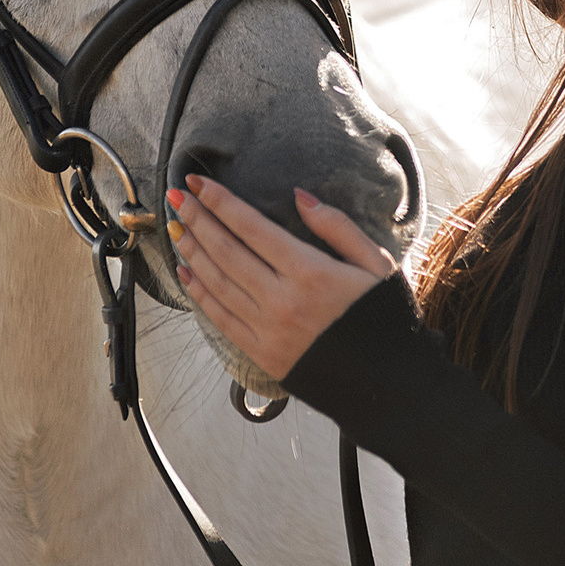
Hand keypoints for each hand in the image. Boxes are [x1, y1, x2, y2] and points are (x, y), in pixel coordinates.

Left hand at [167, 176, 396, 382]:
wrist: (388, 383)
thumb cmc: (385, 318)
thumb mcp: (377, 264)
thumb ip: (338, 227)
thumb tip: (300, 195)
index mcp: (311, 272)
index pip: (252, 228)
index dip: (220, 202)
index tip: (197, 181)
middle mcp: (282, 300)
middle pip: (226, 251)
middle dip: (197, 220)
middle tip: (176, 197)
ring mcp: (268, 329)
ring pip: (218, 282)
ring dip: (193, 252)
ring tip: (176, 229)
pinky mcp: (262, 354)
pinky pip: (221, 318)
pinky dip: (200, 293)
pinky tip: (187, 273)